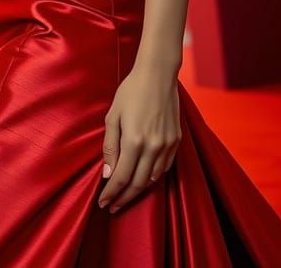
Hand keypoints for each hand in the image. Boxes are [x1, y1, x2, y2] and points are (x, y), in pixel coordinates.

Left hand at [98, 64, 180, 212]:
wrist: (157, 74)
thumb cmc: (131, 91)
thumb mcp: (113, 116)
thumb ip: (110, 146)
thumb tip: (108, 174)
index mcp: (134, 140)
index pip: (121, 177)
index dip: (111, 194)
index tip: (103, 203)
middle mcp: (153, 147)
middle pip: (137, 183)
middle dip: (124, 198)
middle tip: (112, 206)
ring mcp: (167, 145)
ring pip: (152, 178)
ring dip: (138, 190)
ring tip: (126, 194)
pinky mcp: (176, 141)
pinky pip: (164, 168)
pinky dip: (152, 177)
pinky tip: (143, 178)